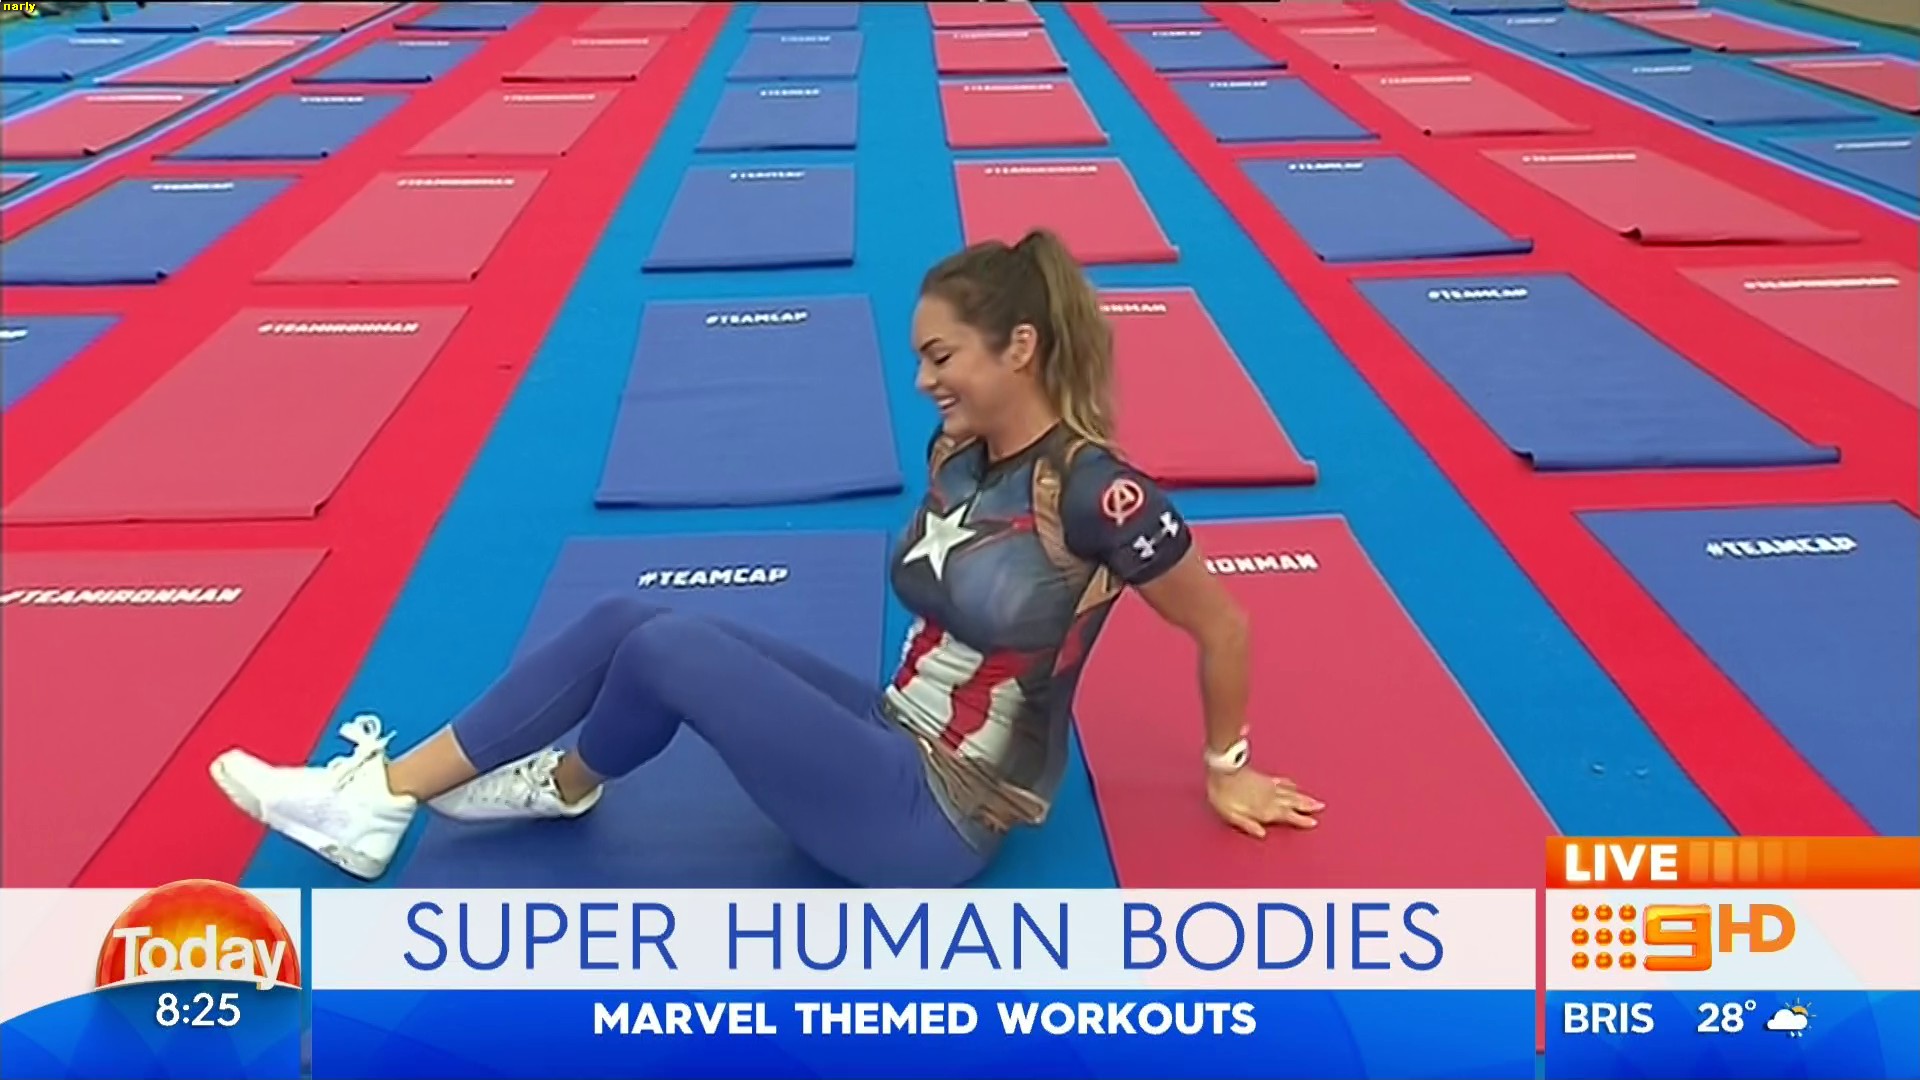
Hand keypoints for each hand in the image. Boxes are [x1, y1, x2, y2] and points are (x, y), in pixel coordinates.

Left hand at [1206, 767, 1323, 837]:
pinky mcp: (1264, 777)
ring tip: (1315, 799)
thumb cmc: (1223, 794)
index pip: (1287, 816)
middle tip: (1322, 807)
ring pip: (1291, 793)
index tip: (1314, 822)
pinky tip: (1295, 784)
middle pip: (1294, 803)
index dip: (1301, 819)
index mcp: (1264, 809)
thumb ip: (1248, 825)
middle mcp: (1270, 798)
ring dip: (1304, 797)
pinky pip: (1282, 782)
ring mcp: (1268, 786)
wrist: (1221, 768)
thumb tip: (1262, 834)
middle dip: (1308, 806)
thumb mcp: (1231, 815)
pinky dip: (1290, 784)